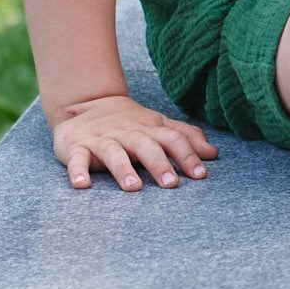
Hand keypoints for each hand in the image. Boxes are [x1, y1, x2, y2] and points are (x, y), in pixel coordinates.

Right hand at [50, 94, 216, 192]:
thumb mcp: (158, 125)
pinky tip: (82, 184)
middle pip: (146, 147)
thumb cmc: (130, 122)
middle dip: (159, 164)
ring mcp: (102, 140)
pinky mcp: (77, 147)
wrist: (87, 102)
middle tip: (171, 184)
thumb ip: (185, 138)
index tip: (200, 174)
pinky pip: (77, 159)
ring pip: (113, 153)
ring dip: (122, 169)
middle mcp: (128, 134)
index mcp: (150, 130)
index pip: (173, 140)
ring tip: (132, 186)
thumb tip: (213, 153)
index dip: (188, 155)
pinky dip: (77, 171)